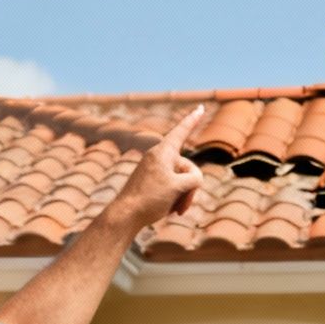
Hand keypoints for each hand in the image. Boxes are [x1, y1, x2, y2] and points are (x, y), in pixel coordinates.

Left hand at [106, 105, 204, 224]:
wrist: (125, 216)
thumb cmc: (150, 198)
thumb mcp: (180, 187)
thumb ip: (194, 178)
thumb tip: (191, 180)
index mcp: (163, 152)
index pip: (181, 131)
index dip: (193, 120)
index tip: (200, 108)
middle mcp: (158, 157)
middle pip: (187, 168)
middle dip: (190, 188)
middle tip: (182, 206)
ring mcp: (154, 170)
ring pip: (181, 181)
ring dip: (183, 197)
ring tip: (176, 211)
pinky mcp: (151, 183)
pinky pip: (171, 187)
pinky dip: (175, 199)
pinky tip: (171, 211)